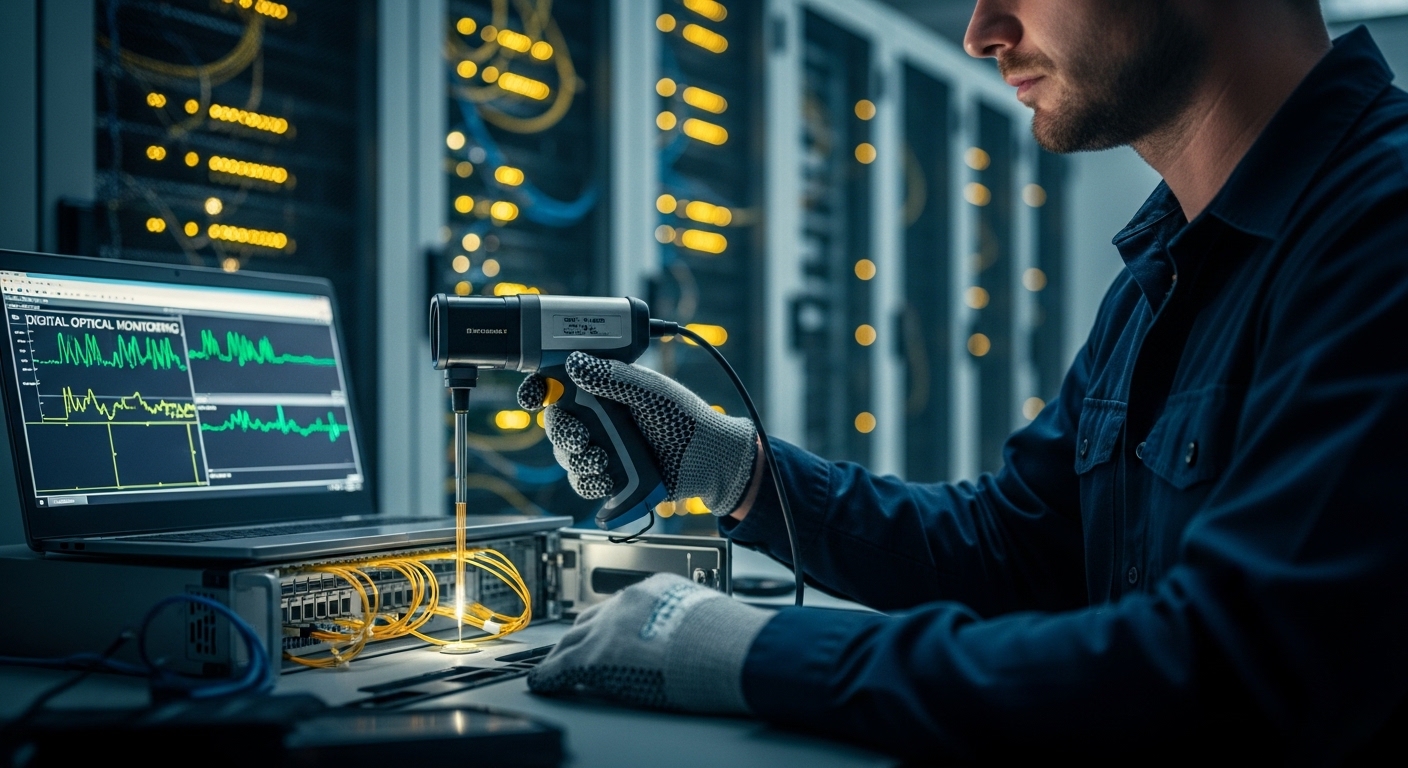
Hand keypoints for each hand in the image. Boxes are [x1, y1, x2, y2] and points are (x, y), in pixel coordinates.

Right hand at [518, 352, 757, 513]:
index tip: (531, 397)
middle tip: (582, 437)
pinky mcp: (608, 476)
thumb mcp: (650, 391)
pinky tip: (608, 477)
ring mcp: (602, 447)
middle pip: (557, 424)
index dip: (539, 389)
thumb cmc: (685, 418)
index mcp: (604, 390)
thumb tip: (576, 363)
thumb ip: (613, 377)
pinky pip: (582, 482)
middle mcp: (599, 418)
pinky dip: (590, 482)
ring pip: (566, 455)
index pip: (560, 385)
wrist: (707, 460)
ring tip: (603, 460)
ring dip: (578, 459)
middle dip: (563, 432)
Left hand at [526, 573, 771, 712]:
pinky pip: (561, 665)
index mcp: (653, 589)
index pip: (621, 605)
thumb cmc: (726, 640)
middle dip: (581, 634)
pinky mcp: (593, 657)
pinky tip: (544, 682)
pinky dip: (550, 674)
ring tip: (554, 665)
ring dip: (563, 653)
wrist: (723, 651)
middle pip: (591, 618)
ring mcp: (606, 629)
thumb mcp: (706, 616)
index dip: (611, 623)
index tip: (609, 631)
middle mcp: (625, 602)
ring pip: (571, 640)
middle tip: (573, 648)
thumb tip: (688, 634)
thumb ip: (686, 619)